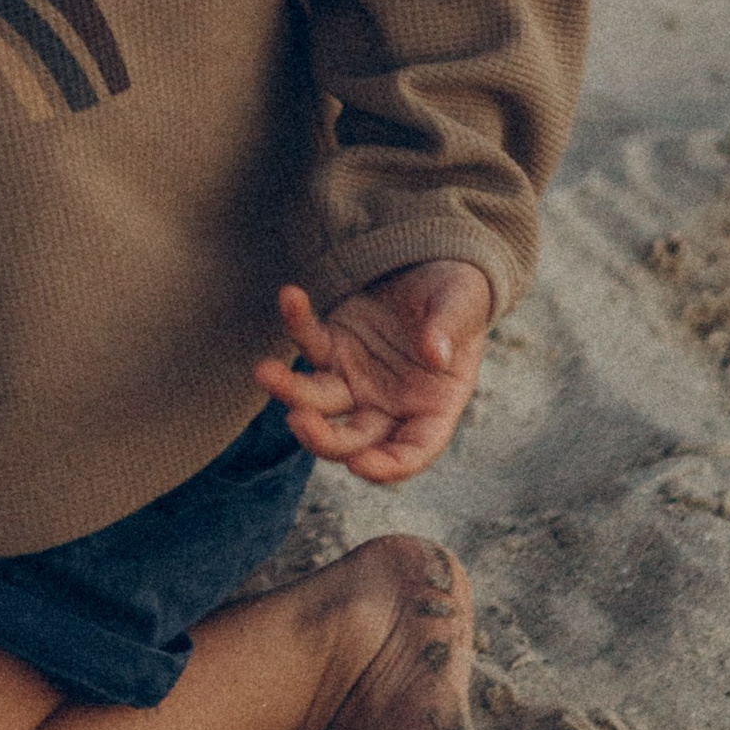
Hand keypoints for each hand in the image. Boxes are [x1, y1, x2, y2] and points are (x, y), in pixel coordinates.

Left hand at [254, 259, 492, 485]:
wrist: (431, 263)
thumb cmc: (458, 294)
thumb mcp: (464, 304)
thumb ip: (451, 328)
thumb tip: (435, 354)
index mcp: (433, 407)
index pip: (411, 452)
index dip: (386, 467)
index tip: (357, 465)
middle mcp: (389, 404)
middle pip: (351, 439)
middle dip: (322, 438)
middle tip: (298, 420)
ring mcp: (355, 379)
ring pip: (317, 401)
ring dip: (290, 391)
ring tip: (265, 371)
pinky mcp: (331, 346)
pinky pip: (308, 341)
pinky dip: (296, 322)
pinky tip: (291, 296)